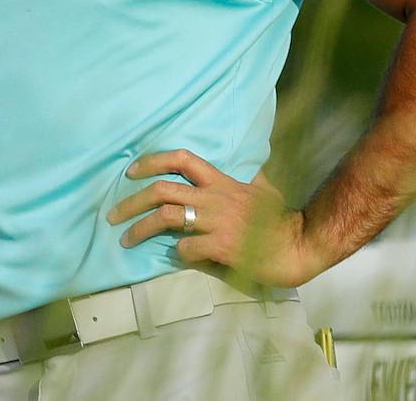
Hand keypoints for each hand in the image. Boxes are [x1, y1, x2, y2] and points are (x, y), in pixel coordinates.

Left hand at [108, 149, 317, 286]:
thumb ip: (241, 181)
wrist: (301, 244)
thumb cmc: (281, 220)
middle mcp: (214, 196)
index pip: (180, 158)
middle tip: (113, 216)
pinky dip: (176, 253)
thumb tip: (242, 172)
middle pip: (161, 190)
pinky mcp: (223, 246)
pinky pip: (187, 248)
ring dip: (140, 229)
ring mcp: (217, 221)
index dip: (151, 161)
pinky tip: (175, 257)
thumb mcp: (259, 190)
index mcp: (221, 182)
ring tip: (126, 240)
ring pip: (166, 217)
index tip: (130, 172)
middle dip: (131, 202)